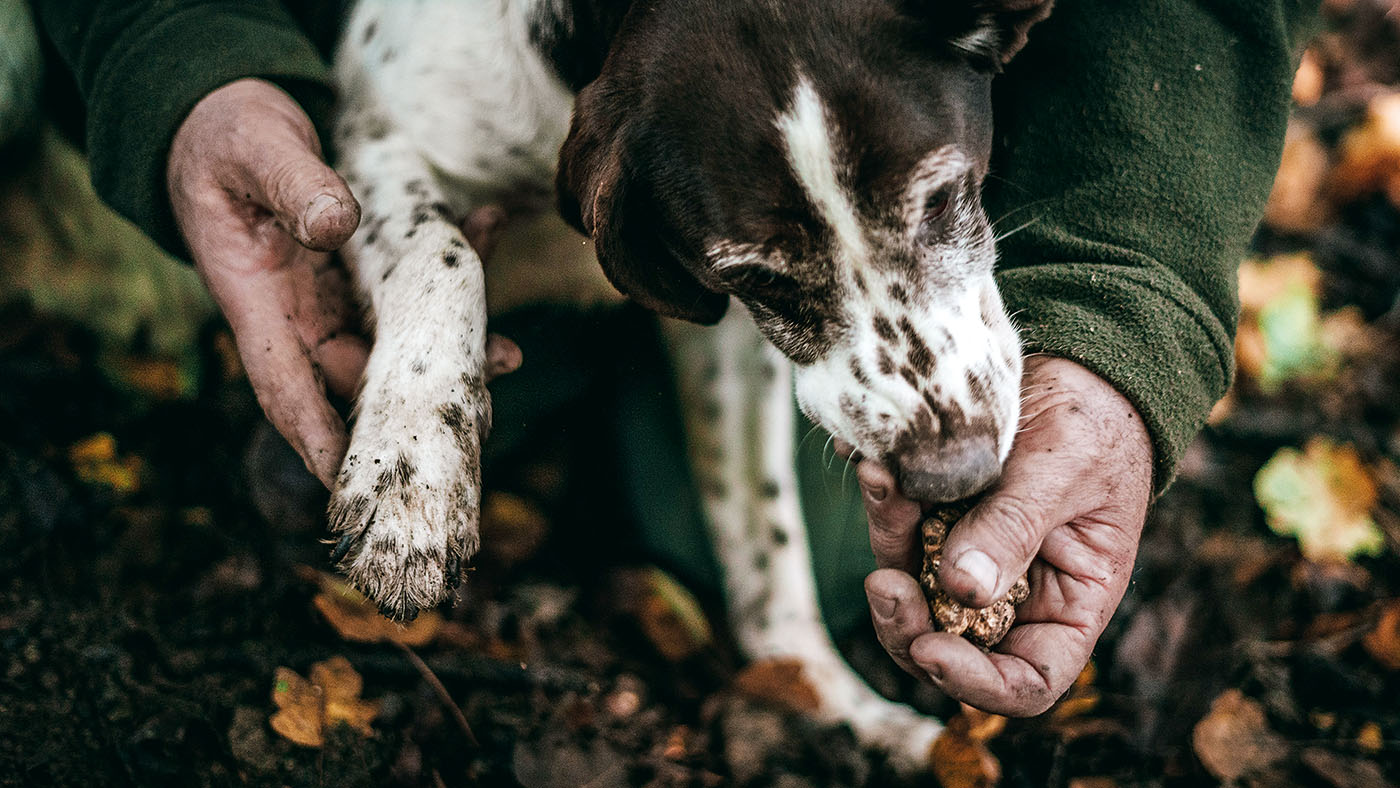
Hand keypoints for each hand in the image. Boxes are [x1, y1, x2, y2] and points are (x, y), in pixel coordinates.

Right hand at [168, 79, 518, 486]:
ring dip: (450, 347)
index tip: (354, 481)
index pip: (286, 387)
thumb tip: (334, 225)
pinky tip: (488, 230)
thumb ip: (291, 184)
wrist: (230, 120)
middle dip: (413, 405)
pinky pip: (412, 288)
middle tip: (475, 414)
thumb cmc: (227, 139)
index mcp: (257, 302)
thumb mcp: (254, 148)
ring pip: (396, 343)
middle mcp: (299, 314)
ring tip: (505, 352)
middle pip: (357, 380)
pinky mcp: (363, 275)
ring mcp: (334, 299)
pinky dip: (451, 271)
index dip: (319, 438)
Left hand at [860, 356, 1152, 714]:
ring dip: (887, 542)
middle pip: (948, 644)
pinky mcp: (937, 518)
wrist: (1078, 365)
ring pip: (911, 584)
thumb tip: (961, 590)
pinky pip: (899, 527)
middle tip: (881, 582)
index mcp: (1068, 606)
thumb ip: (1015, 529)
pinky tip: (873, 462)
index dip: (976, 683)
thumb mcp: (1065, 472)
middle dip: (906, 623)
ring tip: (880, 480)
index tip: (931, 649)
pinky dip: (884, 501)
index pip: (1025, 681)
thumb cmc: (1096, 424)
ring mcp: (968, 557)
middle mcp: (1014, 594)